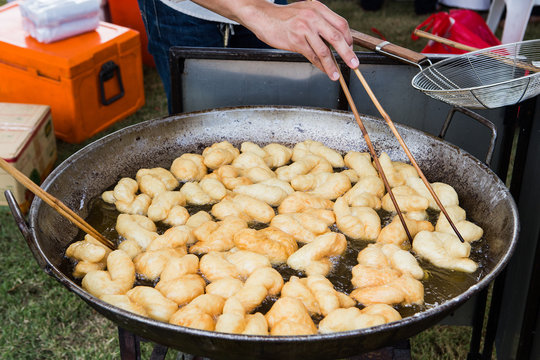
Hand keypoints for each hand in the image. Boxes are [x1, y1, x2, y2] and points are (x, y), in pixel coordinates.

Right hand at [240, 0, 358, 80]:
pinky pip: (312, 55)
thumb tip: (335, 42)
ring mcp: (304, 28)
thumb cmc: (284, 17)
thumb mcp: (306, 12)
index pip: (341, 24)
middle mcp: (313, 16)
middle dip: (348, 53)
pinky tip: (324, 70)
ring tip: (337, 75)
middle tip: (354, 64)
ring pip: (324, 50)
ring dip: (332, 64)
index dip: (348, 39)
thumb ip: (320, 23)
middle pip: (337, 37)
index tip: (350, 50)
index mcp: (318, 8)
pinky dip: (319, 65)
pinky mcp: (296, 40)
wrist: (263, 16)